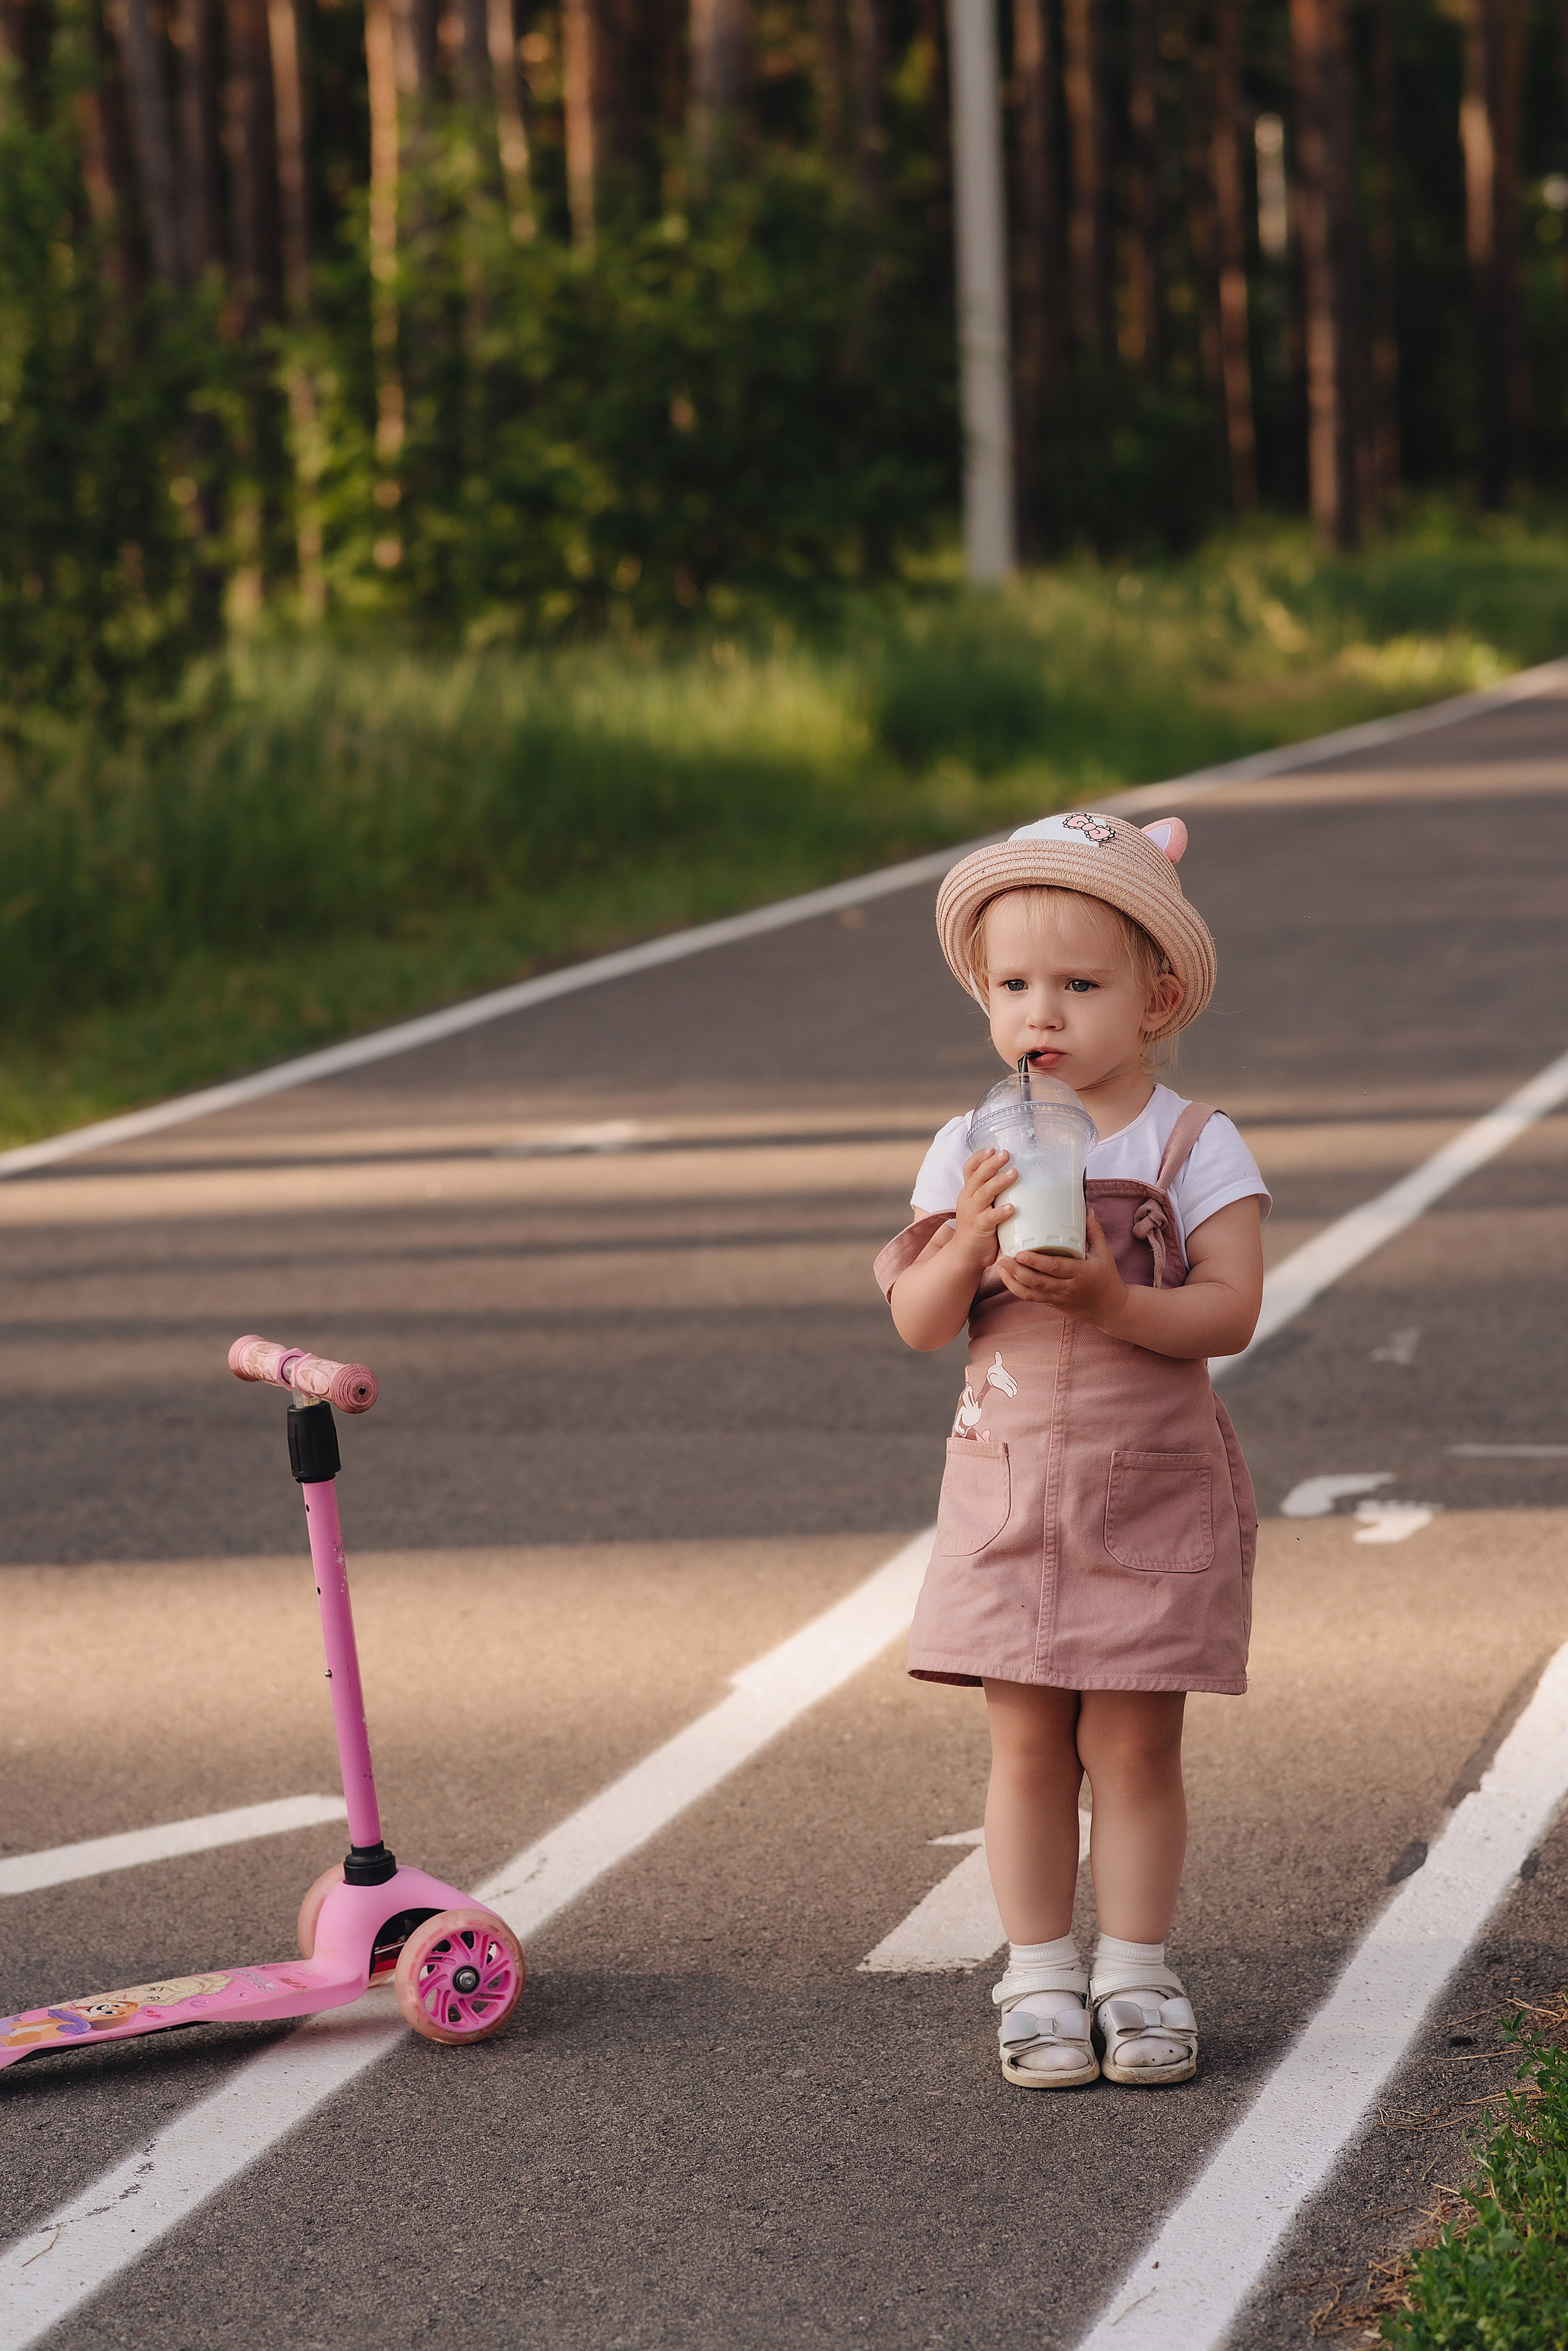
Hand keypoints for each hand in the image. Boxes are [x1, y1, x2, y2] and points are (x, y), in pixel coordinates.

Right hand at [952, 1148, 1017, 1270]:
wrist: (965, 1254)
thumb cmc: (978, 1227)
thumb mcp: (982, 1205)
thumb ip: (993, 1192)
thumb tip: (1017, 1173)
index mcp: (969, 1191)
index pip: (970, 1169)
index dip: (979, 1157)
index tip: (992, 1149)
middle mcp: (968, 1199)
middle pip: (978, 1176)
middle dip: (992, 1164)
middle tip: (1006, 1154)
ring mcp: (972, 1213)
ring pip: (985, 1193)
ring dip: (999, 1182)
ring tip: (1014, 1173)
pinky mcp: (979, 1228)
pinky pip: (990, 1218)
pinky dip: (1000, 1212)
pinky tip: (1012, 1208)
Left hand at [995, 1208, 1128, 1330]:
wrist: (1109, 1308)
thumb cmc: (1106, 1277)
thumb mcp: (1104, 1254)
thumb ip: (1093, 1231)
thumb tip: (1085, 1208)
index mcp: (1080, 1273)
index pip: (1056, 1268)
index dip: (1037, 1262)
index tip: (1021, 1253)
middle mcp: (1067, 1287)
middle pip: (1038, 1282)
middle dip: (1018, 1271)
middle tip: (1002, 1257)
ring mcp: (1058, 1297)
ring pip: (1031, 1293)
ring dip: (1012, 1280)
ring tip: (999, 1265)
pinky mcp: (1051, 1303)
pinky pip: (1031, 1298)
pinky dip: (1016, 1288)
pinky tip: (1006, 1277)